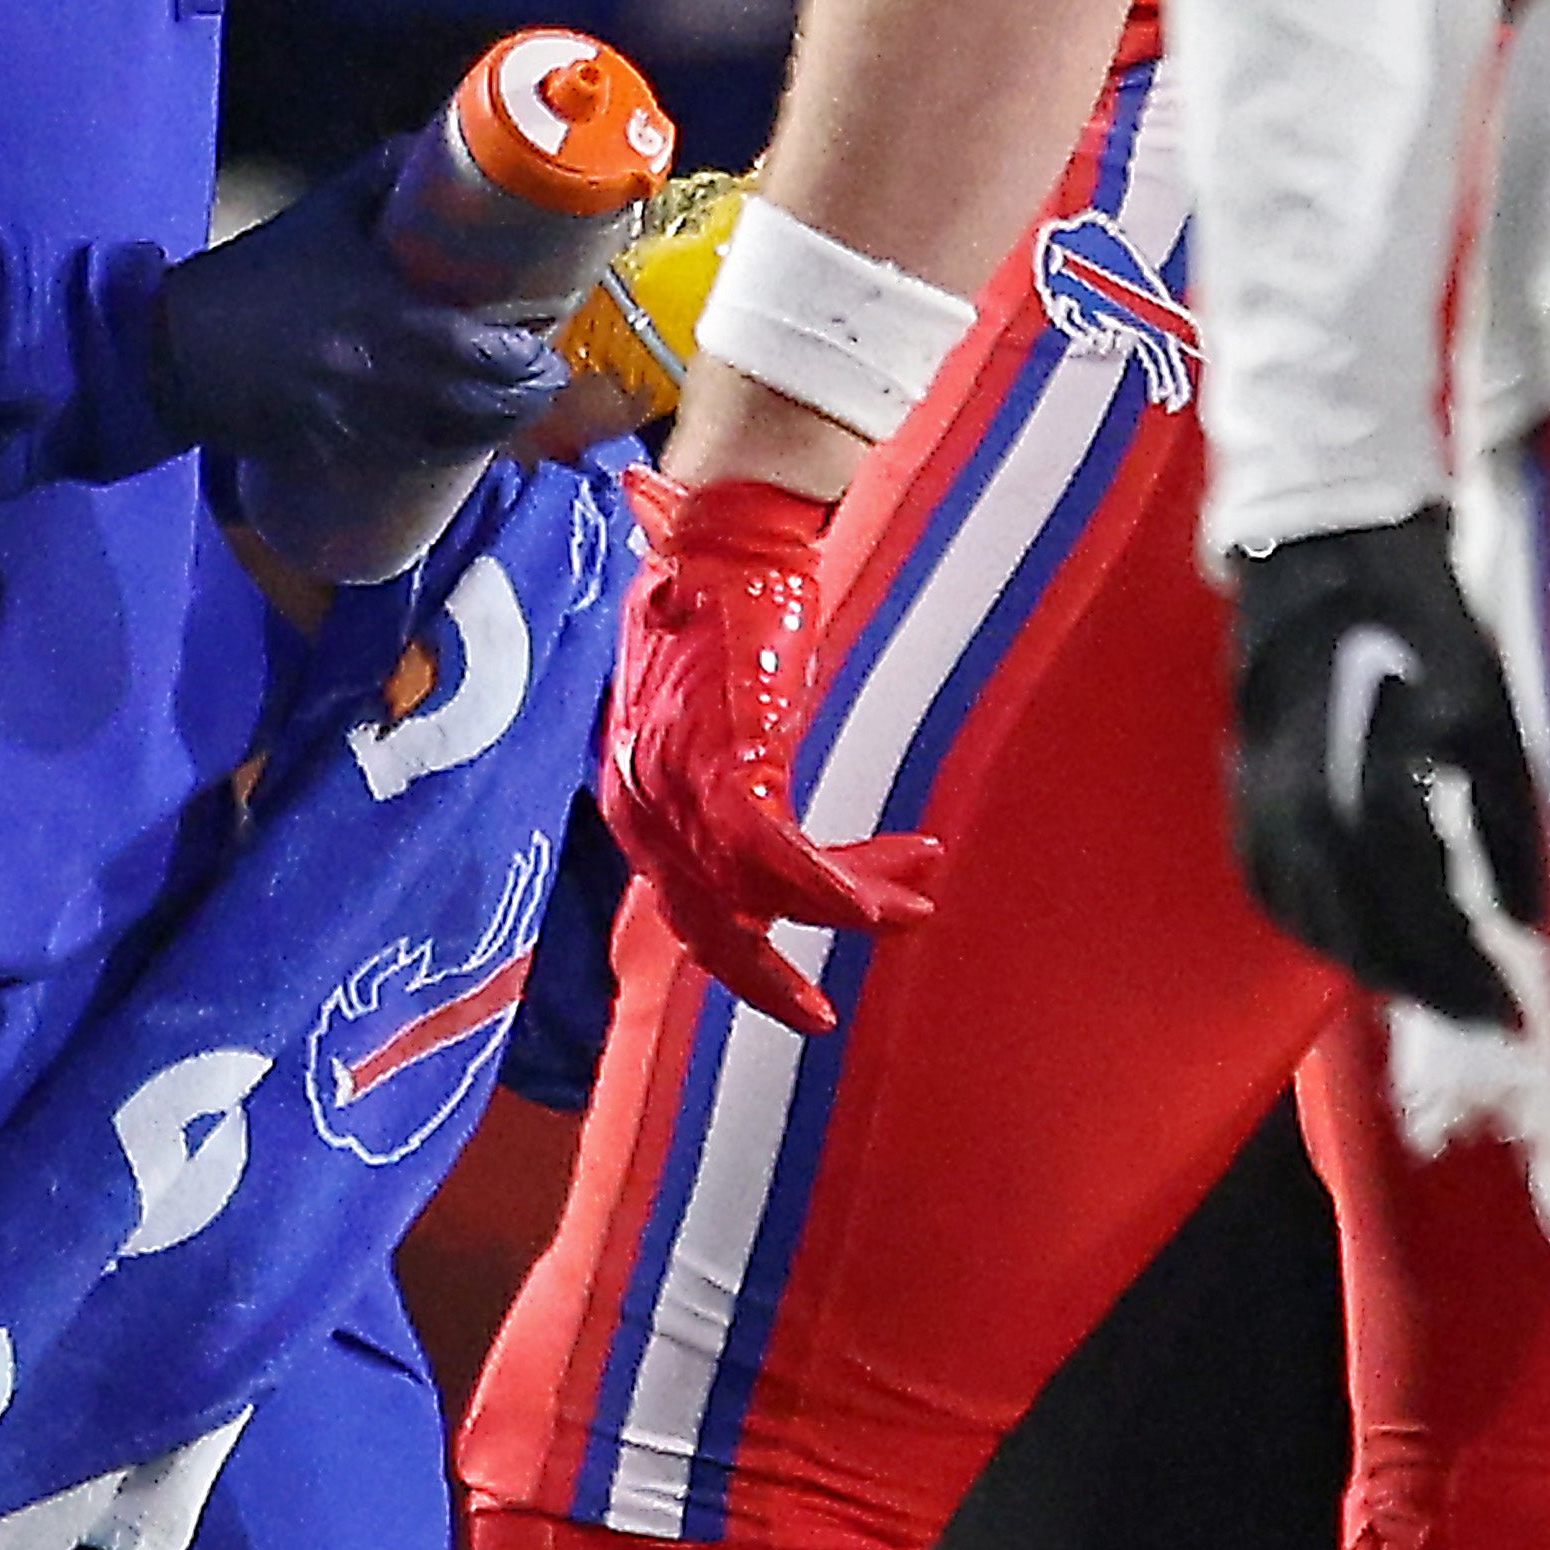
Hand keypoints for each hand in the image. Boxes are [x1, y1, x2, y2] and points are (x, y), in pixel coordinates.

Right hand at [147, 137, 572, 485]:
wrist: (179, 351)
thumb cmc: (254, 279)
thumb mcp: (318, 215)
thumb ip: (378, 177)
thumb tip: (432, 144)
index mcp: (383, 314)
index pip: (481, 349)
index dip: (525, 357)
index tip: (546, 341)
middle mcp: (381, 376)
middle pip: (480, 404)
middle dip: (525, 398)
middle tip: (548, 381)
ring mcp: (361, 423)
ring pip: (453, 440)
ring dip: (498, 432)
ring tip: (522, 414)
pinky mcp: (339, 453)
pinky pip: (411, 461)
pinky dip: (450, 452)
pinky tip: (468, 441)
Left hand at [601, 470, 945, 1035]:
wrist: (727, 534)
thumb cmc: (721, 602)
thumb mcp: (704, 710)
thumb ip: (720, 773)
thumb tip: (758, 817)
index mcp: (634, 799)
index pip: (689, 905)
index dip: (751, 945)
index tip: (801, 967)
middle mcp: (643, 806)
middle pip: (712, 931)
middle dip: (773, 981)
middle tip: (824, 1016)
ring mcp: (678, 788)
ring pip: (765, 898)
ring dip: (850, 907)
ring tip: (915, 901)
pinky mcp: (724, 764)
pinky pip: (781, 861)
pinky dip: (837, 887)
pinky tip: (889, 896)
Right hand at [1226, 510, 1549, 1029]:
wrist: (1325, 551)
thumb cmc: (1420, 620)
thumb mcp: (1484, 710)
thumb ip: (1502, 822)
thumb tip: (1519, 921)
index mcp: (1357, 797)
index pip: (1415, 919)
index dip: (1466, 975)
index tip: (1513, 1015)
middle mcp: (1295, 822)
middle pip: (1358, 938)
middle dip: (1421, 986)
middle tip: (1477, 1018)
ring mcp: (1258, 813)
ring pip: (1311, 925)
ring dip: (1369, 965)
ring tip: (1426, 986)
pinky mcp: (1243, 800)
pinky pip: (1276, 893)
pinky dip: (1319, 928)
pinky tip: (1356, 935)